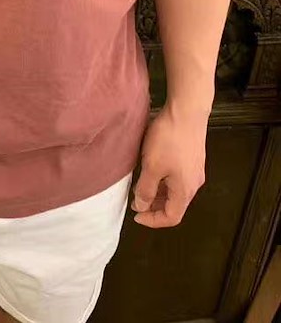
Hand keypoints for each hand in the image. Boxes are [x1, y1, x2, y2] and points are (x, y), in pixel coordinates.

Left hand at [131, 103, 207, 227]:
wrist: (187, 111)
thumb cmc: (169, 139)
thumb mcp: (152, 166)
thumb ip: (146, 189)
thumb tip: (142, 206)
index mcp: (185, 190)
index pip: (172, 217)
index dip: (153, 220)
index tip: (136, 215)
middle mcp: (194, 183)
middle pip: (175, 204)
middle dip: (155, 206)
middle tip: (136, 201)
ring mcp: (195, 169)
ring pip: (176, 190)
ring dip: (159, 192)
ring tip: (141, 185)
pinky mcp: (193, 157)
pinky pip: (178, 177)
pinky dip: (164, 180)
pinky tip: (153, 168)